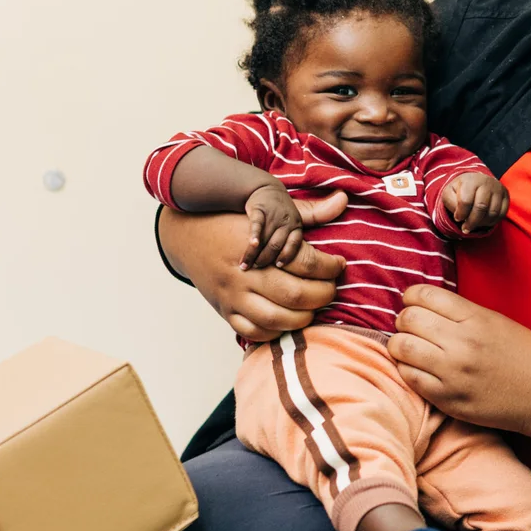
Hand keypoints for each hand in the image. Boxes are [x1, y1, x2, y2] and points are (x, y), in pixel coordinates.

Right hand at [157, 194, 347, 342]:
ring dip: (304, 317)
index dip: (330, 267)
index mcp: (257, 245)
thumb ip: (308, 211)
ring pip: (277, 319)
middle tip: (332, 287)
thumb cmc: (234, 221)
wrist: (186, 234)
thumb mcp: (269, 210)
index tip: (339, 265)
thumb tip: (343, 199)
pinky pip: (253, 332)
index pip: (305, 262)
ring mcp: (233, 296)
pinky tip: (290, 319)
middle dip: (323, 294)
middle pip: (295, 294)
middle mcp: (244, 274)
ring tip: (314, 306)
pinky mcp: (225, 311)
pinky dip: (277, 331)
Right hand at [243, 183, 303, 269]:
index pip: (294, 245)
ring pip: (265, 239)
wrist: (265, 187)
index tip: (278, 266)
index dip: (286, 256)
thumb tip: (322, 240)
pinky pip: (257, 225)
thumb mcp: (295, 220)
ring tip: (245, 266)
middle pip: (277, 245)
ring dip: (254, 254)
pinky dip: (254, 236)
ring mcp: (273, 215)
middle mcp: (286, 221)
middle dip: (266, 259)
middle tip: (256, 269)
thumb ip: (299, 234)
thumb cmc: (280, 211)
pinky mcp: (258, 210)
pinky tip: (250, 245)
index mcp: (296, 226)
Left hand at [388, 285, 530, 454]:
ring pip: (402, 348)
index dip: (412, 297)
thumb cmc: (524, 353)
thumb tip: (418, 305)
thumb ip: (458, 312)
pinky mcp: (449, 400)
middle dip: (404, 320)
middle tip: (412, 326)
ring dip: (401, 344)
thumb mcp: (495, 320)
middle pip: (408, 319)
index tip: (414, 303)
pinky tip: (419, 368)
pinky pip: (409, 378)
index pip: (423, 295)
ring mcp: (454, 374)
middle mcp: (462, 344)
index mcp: (475, 318)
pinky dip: (407, 369)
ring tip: (411, 346)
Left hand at [440, 173, 508, 234]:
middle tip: (465, 228)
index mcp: (470, 180)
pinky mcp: (506, 195)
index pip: (466, 201)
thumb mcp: (449, 193)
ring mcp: (498, 188)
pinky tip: (483, 221)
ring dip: (482, 224)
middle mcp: (487, 182)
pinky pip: (501, 214)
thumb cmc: (461, 190)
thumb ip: (451, 203)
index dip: (460, 214)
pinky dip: (492, 222)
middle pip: (481, 207)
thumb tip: (460, 215)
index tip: (457, 218)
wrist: (476, 181)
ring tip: (474, 224)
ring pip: (492, 213)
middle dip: (472, 222)